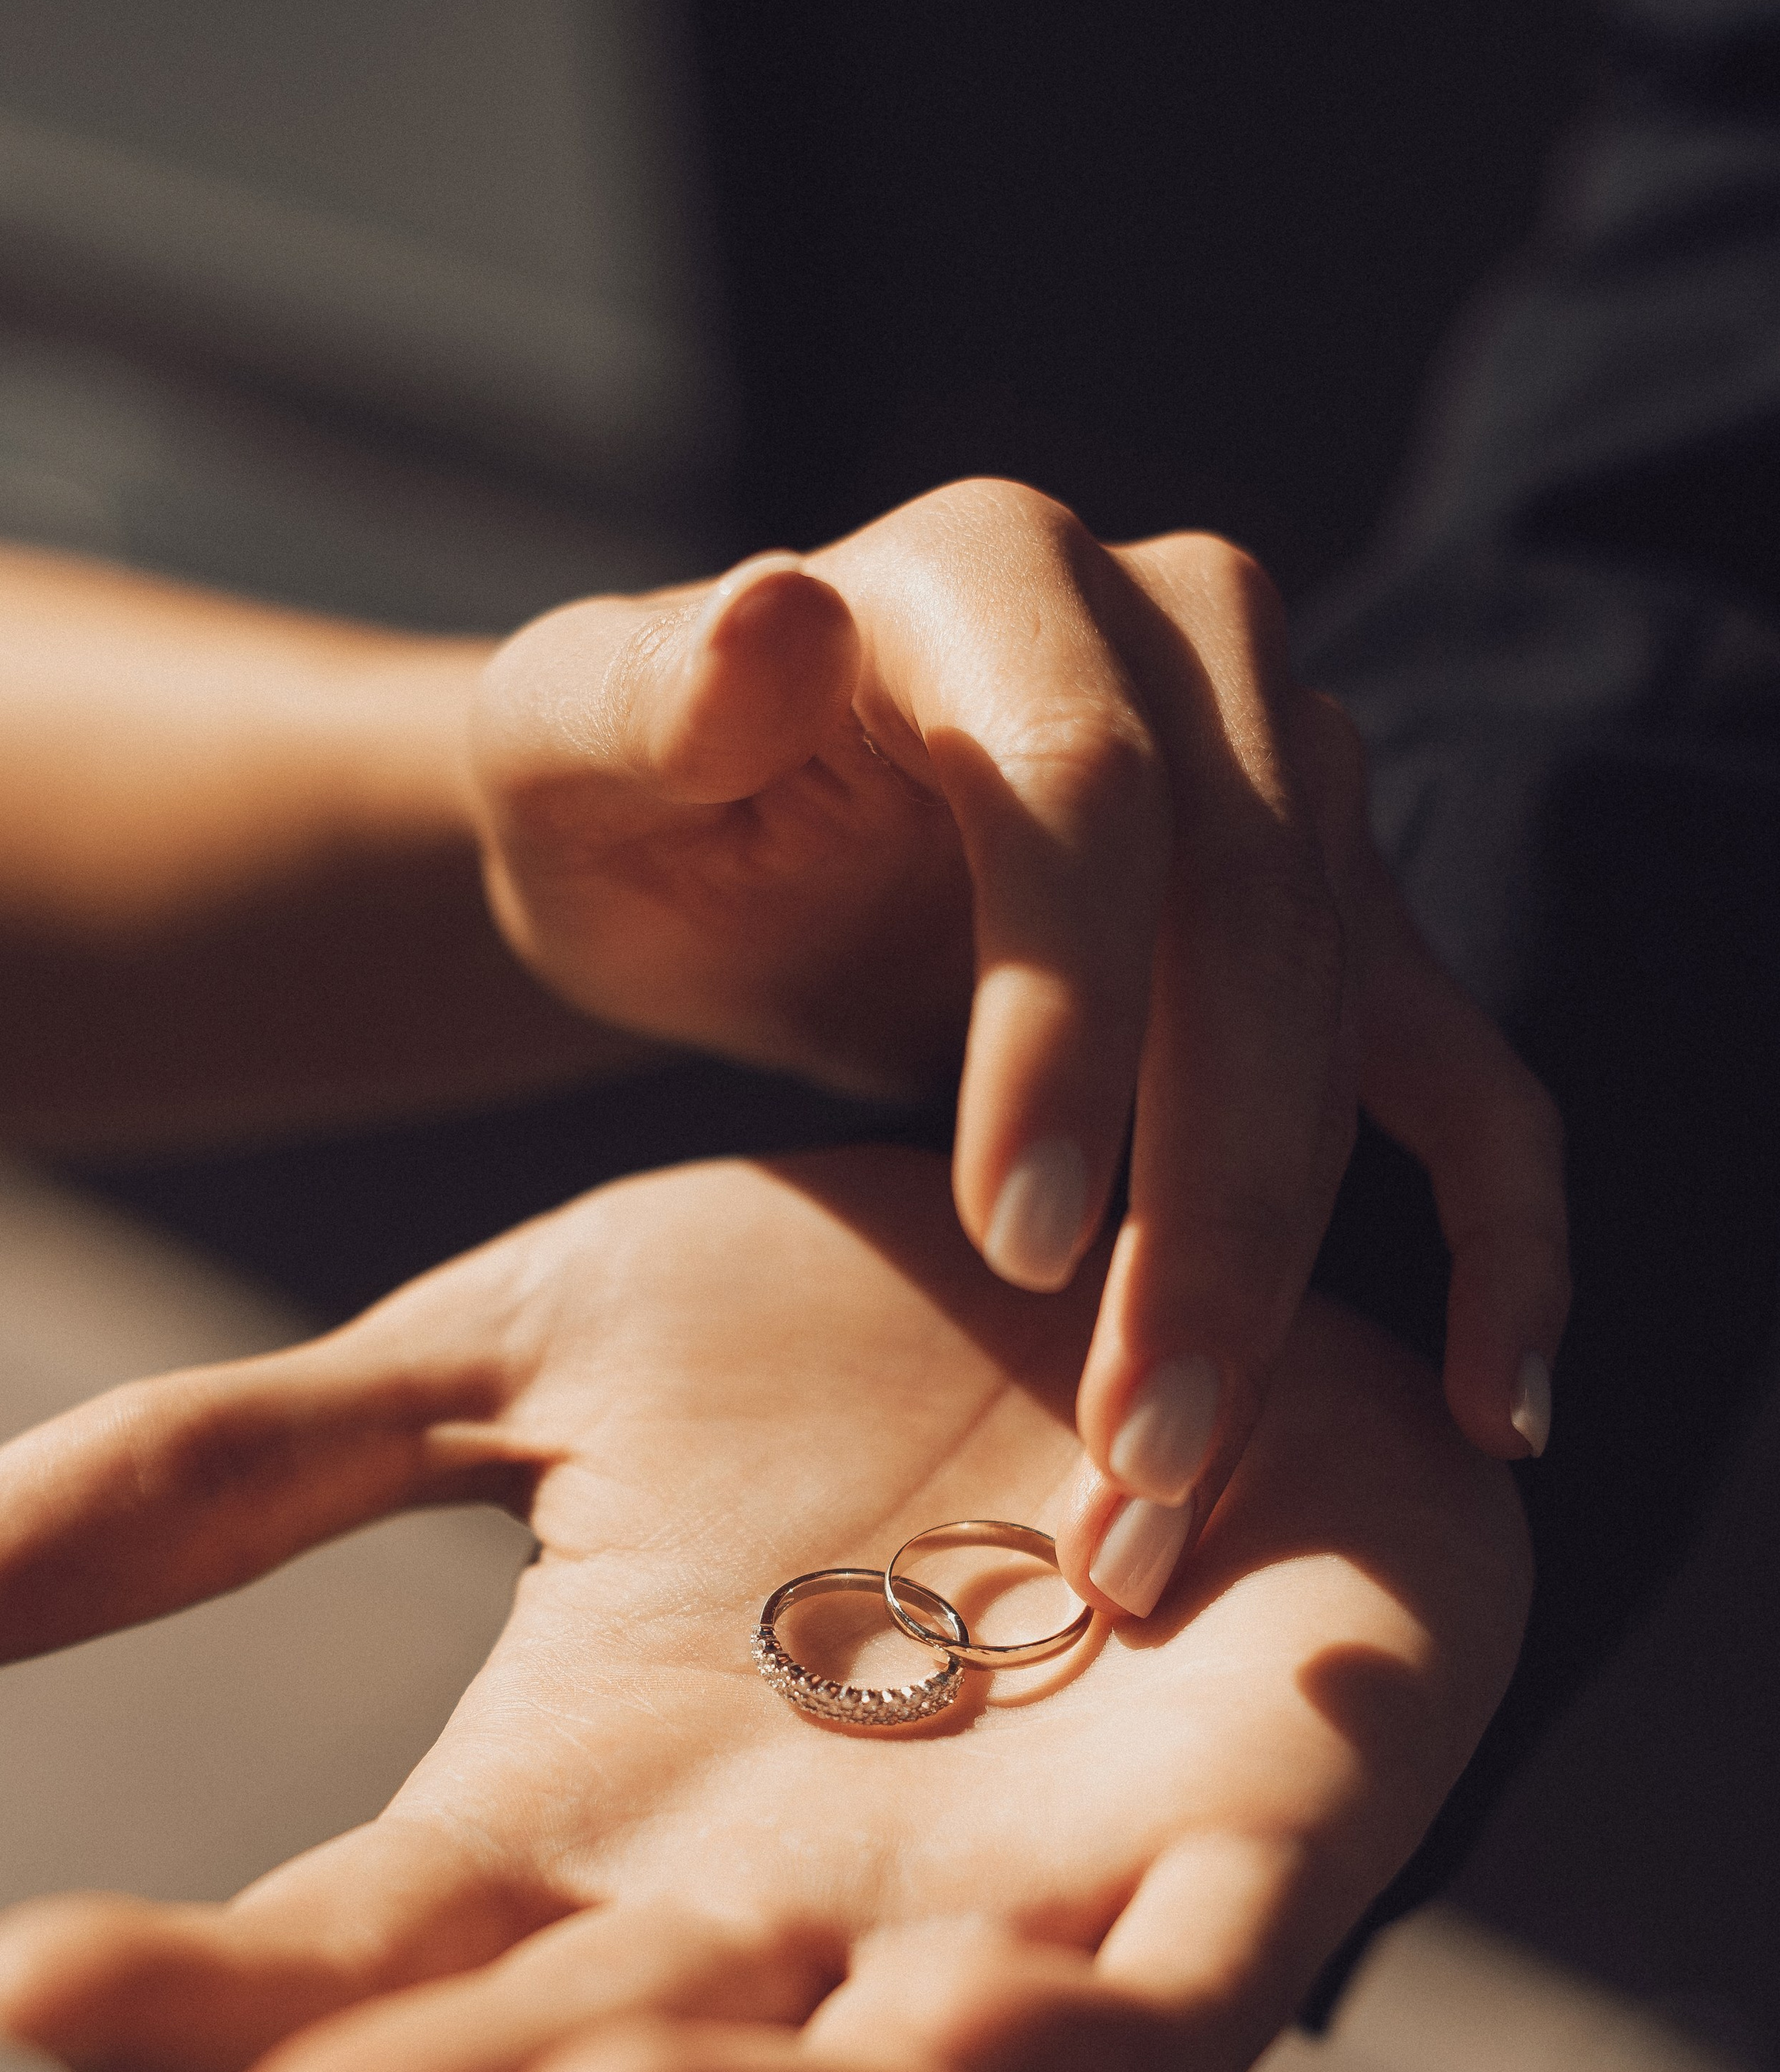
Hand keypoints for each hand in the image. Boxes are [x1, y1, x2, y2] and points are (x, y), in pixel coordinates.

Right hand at [0, 1151, 1529, 2071]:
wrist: (1184, 1234)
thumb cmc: (865, 1331)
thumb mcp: (541, 1340)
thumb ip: (262, 1465)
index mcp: (601, 1810)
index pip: (369, 1953)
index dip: (206, 2000)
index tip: (20, 1985)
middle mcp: (791, 1905)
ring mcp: (1021, 1907)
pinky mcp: (1241, 1857)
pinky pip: (1170, 2018)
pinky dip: (1083, 2048)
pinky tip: (971, 1998)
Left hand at [464, 482, 1569, 1613]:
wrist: (715, 832)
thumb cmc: (621, 800)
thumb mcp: (569, 747)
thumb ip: (645, 697)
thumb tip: (779, 612)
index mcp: (993, 577)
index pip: (1082, 790)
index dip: (1071, 1018)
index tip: (1014, 1238)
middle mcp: (1186, 643)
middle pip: (1253, 928)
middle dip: (1204, 1203)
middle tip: (1131, 1445)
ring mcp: (1287, 777)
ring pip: (1347, 1033)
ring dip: (1281, 1275)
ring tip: (1169, 1495)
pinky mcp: (1339, 920)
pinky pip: (1459, 1074)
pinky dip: (1502, 1234)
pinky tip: (1487, 1407)